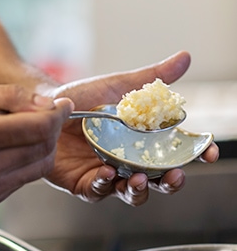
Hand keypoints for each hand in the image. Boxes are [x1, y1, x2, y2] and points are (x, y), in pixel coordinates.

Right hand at [0, 84, 73, 206]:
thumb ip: (10, 96)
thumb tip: (44, 103)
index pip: (39, 127)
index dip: (58, 115)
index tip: (62, 107)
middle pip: (44, 149)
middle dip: (52, 130)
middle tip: (47, 117)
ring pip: (39, 168)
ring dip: (43, 148)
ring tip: (29, 133)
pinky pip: (23, 180)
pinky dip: (27, 163)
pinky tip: (11, 150)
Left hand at [45, 51, 219, 205]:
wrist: (42, 107)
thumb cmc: (80, 97)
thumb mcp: (117, 86)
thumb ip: (151, 78)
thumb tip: (184, 57)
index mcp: (141, 141)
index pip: (176, 152)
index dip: (196, 154)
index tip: (209, 152)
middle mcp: (127, 160)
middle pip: (158, 180)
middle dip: (170, 181)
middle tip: (173, 175)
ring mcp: (105, 173)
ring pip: (131, 192)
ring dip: (138, 189)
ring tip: (135, 178)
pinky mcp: (81, 183)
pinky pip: (96, 193)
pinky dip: (102, 186)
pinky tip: (104, 175)